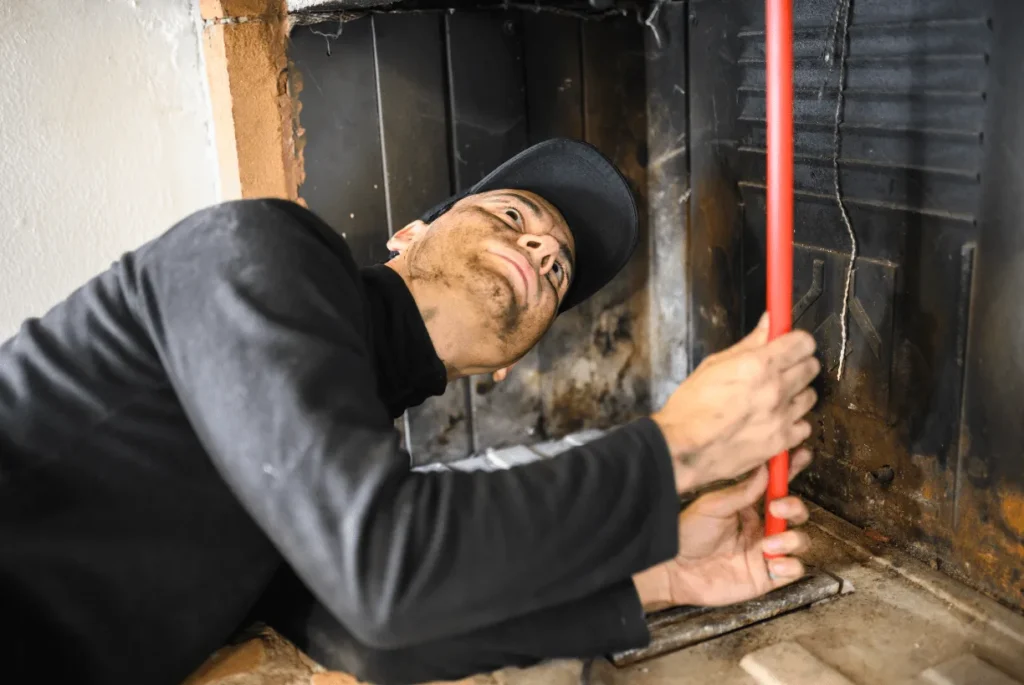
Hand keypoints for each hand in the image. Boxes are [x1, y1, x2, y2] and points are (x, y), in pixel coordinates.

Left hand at [633, 449, 812, 610]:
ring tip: (768, 543)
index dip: (791, 471)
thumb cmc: (688, 535)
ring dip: (791, 538)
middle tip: (776, 508)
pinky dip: (790, 566)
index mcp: (748, 507)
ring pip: (800, 540)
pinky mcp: (766, 576)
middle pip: (795, 513)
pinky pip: (794, 570)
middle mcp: (761, 528)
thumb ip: (741, 492)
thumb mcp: (712, 506)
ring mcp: (765, 552)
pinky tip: (773, 563)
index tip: (802, 454)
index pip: (776, 487)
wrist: (676, 570)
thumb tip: (765, 469)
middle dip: (794, 507)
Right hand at [652, 313, 818, 493]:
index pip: (802, 343)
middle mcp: (775, 389)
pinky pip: (804, 427)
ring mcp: (781, 417)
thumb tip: (768, 322)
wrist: (681, 448)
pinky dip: (794, 423)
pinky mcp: (781, 442)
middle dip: (798, 364)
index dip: (796, 342)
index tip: (790, 344)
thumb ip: (748, 344)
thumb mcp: (713, 365)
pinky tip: (776, 421)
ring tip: (776, 398)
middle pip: (811, 367)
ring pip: (810, 396)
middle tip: (781, 369)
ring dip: (796, 394)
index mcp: (758, 365)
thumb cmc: (689, 407)